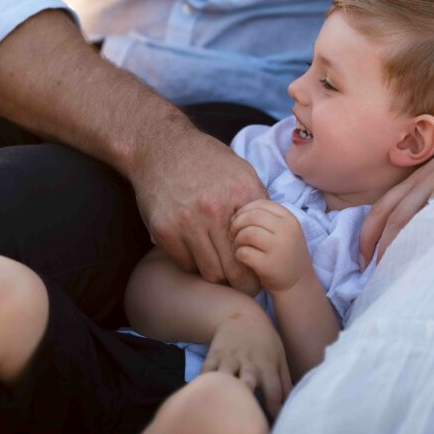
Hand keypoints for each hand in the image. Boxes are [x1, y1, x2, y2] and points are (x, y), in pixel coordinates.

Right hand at [130, 124, 267, 290]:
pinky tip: (198, 253)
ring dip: (218, 276)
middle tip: (246, 287)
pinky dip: (193, 264)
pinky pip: (186, 264)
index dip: (262, 265)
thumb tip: (272, 231)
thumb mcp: (240, 170)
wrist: (162, 146)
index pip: (260, 243)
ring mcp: (187, 221)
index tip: (261, 273)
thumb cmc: (206, 159)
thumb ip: (256, 200)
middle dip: (243, 284)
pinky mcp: (165, 230)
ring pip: (211, 272)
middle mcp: (215, 209)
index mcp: (241, 192)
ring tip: (222, 272)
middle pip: (235, 268)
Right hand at [201, 306, 291, 416]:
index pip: (274, 392)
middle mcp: (249, 362)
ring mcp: (230, 358)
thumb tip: (291, 404)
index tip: (272, 424)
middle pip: (248, 382)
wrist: (242, 315)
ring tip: (222, 405)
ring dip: (223, 390)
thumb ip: (285, 382)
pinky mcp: (214, 355)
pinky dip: (202, 384)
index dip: (274, 410)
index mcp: (267, 364)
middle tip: (245, 414)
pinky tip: (201, 396)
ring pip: (224, 376)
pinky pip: (205, 372)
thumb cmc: (264, 341)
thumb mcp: (280, 356)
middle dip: (247, 398)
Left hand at [230, 200, 310, 292]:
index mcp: (289, 219)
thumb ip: (267, 219)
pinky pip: (244, 252)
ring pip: (247, 233)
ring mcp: (278, 248)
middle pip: (252, 216)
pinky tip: (241, 256)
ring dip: (236, 239)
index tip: (238, 219)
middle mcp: (286, 231)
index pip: (261, 204)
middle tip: (232, 233)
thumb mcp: (284, 231)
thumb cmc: (285, 253)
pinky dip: (238, 253)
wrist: (297, 283)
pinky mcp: (268, 266)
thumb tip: (236, 214)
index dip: (245, 209)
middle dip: (237, 223)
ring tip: (237, 245)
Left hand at [360, 114, 433, 263]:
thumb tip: (418, 235)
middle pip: (396, 214)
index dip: (369, 234)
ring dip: (402, 244)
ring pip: (417, 213)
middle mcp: (432, 176)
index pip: (386, 205)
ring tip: (396, 274)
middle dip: (381, 246)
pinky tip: (433, 252)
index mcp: (424, 176)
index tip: (362, 262)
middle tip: (373, 277)